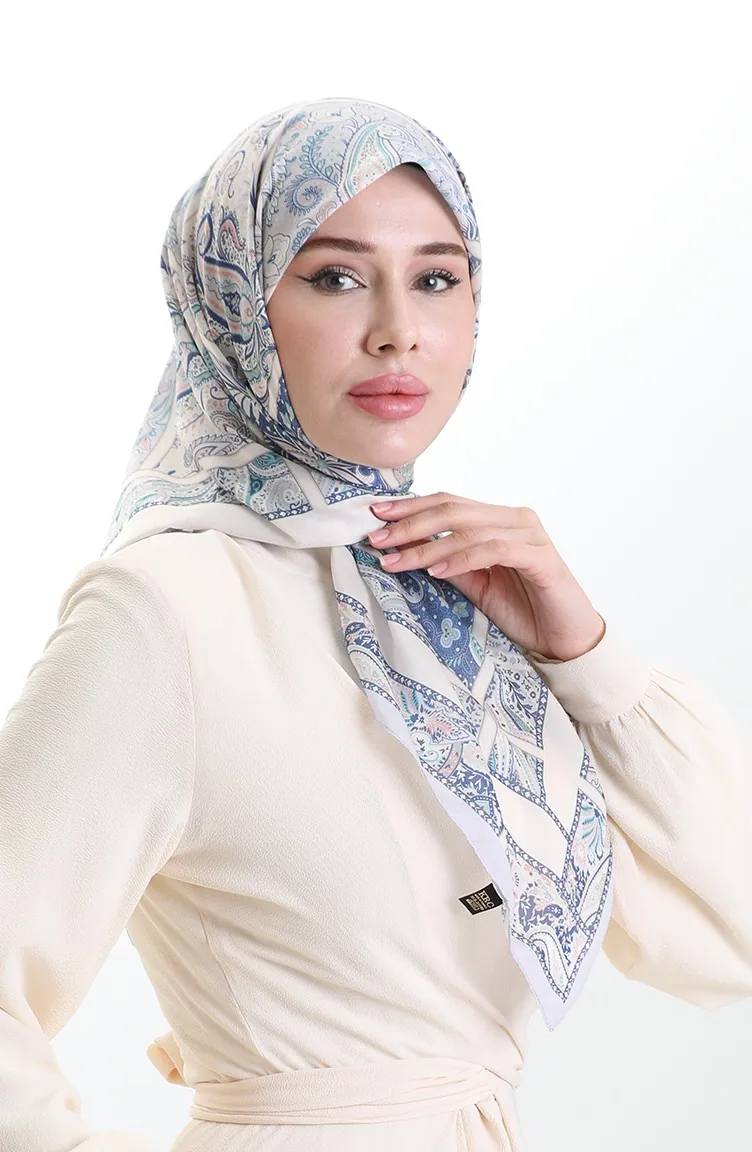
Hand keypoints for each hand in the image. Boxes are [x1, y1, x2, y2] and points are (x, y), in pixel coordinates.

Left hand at [368, 492, 605, 661]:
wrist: (564, 639)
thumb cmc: (522, 610)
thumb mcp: (474, 585)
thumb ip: (446, 562)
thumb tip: (402, 549)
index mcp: (499, 518)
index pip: (448, 502)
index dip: (410, 507)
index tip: (375, 515)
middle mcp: (515, 518)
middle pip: (453, 510)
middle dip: (409, 524)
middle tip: (377, 539)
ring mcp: (530, 535)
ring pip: (468, 530)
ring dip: (426, 546)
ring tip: (396, 561)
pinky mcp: (541, 557)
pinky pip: (494, 550)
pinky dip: (461, 559)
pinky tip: (436, 572)